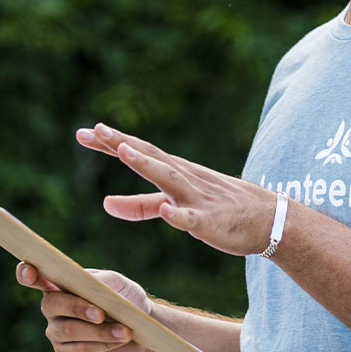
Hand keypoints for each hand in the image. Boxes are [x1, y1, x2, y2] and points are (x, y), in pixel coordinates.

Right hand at [16, 262, 151, 351]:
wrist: (140, 328)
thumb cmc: (124, 299)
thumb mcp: (118, 284)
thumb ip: (101, 282)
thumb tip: (89, 287)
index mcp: (59, 284)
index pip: (35, 277)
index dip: (27, 273)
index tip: (30, 271)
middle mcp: (52, 307)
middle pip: (51, 304)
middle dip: (77, 308)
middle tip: (101, 314)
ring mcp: (56, 331)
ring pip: (69, 330)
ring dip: (99, 331)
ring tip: (124, 331)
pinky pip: (79, 351)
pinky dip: (102, 345)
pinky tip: (119, 340)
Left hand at [77, 123, 278, 257]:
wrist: (268, 220)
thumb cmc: (218, 209)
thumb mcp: (172, 206)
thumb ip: (139, 205)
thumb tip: (105, 203)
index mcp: (174, 172)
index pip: (138, 152)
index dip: (110, 143)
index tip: (82, 133)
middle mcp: (183, 178)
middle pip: (149, 157)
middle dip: (122, 143)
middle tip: (95, 129)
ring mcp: (197, 199)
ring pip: (169, 179)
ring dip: (146, 164)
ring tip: (123, 151)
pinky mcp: (211, 222)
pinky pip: (193, 220)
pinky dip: (179, 215)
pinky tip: (167, 212)